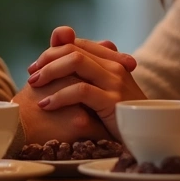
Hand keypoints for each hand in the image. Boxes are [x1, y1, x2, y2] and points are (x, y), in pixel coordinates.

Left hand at [25, 27, 146, 139]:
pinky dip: (59, 96)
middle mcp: (114, 66)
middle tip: (31, 76)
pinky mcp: (113, 101)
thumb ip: (82, 72)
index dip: (52, 52)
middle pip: (73, 49)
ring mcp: (115, 82)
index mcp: (111, 61)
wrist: (147, 136)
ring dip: (50, 72)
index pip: (76, 44)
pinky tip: (46, 104)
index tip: (35, 67)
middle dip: (47, 60)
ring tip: (35, 86)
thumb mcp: (100, 92)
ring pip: (76, 62)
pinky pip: (81, 90)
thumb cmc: (119, 116)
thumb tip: (59, 44)